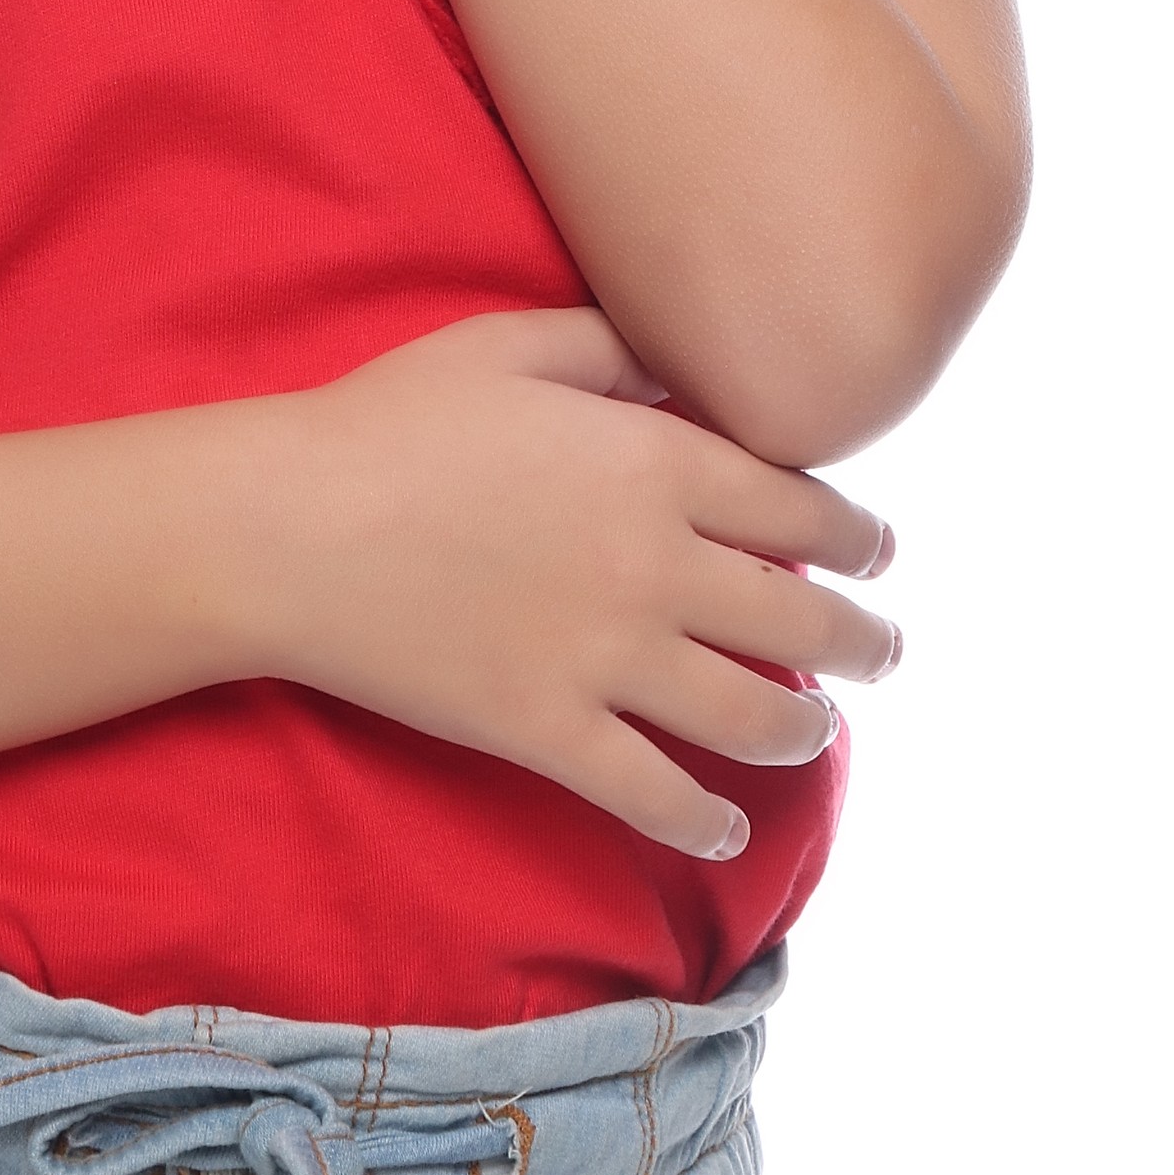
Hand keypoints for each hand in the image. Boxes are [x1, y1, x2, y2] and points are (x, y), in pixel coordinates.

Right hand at [251, 307, 900, 858]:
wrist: (290, 525)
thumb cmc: (392, 418)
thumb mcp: (514, 346)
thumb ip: (615, 349)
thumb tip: (680, 371)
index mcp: (654, 462)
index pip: (799, 507)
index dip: (855, 535)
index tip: (879, 551)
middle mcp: (653, 564)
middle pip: (798, 619)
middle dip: (860, 640)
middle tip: (883, 650)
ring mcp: (604, 657)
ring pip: (748, 716)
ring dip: (802, 729)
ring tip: (818, 729)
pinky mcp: (545, 731)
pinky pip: (652, 794)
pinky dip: (705, 820)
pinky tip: (727, 829)